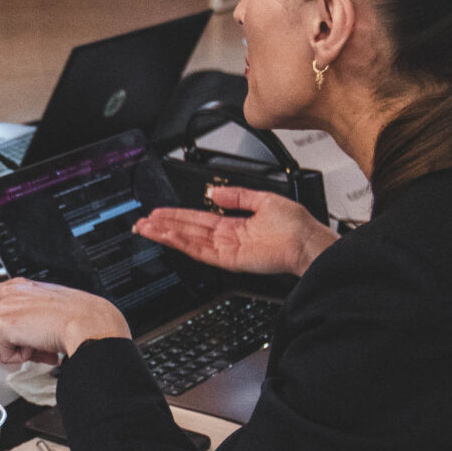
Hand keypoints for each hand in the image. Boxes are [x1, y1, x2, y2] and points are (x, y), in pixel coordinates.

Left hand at [0, 278, 130, 365]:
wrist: (90, 323)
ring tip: (48, 340)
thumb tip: (35, 349)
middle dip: (20, 345)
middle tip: (45, 340)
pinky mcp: (6, 323)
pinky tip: (42, 344)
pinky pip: (8, 355)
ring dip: (28, 350)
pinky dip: (26, 356)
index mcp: (26, 288)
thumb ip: (36, 325)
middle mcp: (14, 293)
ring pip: (6, 344)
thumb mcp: (54, 316)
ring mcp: (8, 307)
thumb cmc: (82, 320)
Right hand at [133, 185, 335, 276]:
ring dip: (167, 234)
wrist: (308, 241)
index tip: (160, 212)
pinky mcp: (229, 259)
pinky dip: (183, 243)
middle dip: (164, 225)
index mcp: (234, 224)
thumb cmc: (295, 225)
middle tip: (143, 222)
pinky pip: (200, 251)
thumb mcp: (262, 199)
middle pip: (188, 230)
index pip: (198, 219)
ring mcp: (226, 250)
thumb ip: (237, 196)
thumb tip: (215, 191)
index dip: (177, 215)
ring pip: (189, 241)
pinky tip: (169, 236)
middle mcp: (227, 238)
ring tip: (147, 228)